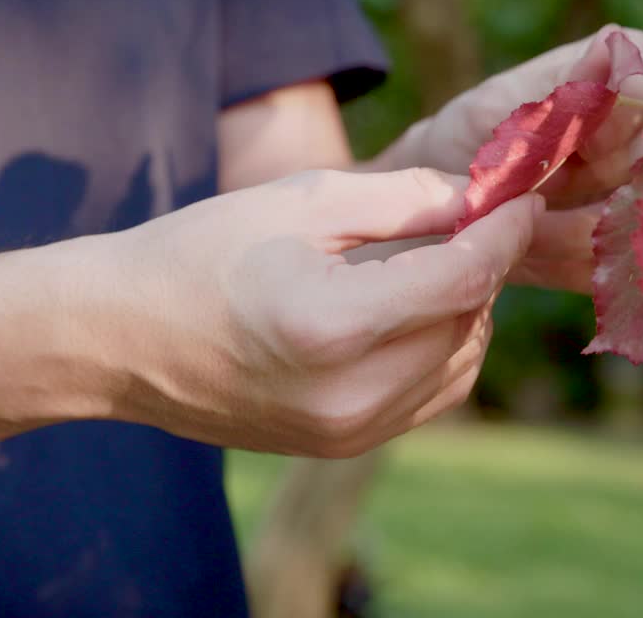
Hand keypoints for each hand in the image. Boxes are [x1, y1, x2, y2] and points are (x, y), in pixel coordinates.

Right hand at [72, 168, 539, 457]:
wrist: (120, 338)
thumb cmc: (198, 254)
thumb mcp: (299, 202)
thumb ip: (403, 199)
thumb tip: (481, 198)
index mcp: (332, 326)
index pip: (463, 278)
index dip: (504, 232)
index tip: (522, 197)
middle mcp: (349, 395)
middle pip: (467, 321)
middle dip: (483, 265)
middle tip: (470, 218)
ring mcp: (346, 432)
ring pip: (459, 363)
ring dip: (464, 309)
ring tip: (432, 262)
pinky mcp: (342, 445)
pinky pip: (429, 395)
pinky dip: (440, 349)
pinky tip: (410, 310)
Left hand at [395, 25, 642, 292]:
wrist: (430, 210)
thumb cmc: (464, 142)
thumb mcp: (493, 114)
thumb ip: (557, 93)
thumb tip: (613, 46)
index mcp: (607, 83)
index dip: (633, 108)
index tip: (586, 134)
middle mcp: (634, 135)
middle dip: (616, 177)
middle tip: (548, 191)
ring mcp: (633, 193)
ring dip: (583, 230)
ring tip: (522, 229)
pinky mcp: (616, 249)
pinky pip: (623, 263)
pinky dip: (574, 264)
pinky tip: (530, 256)